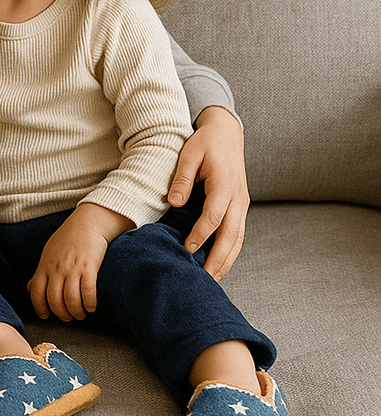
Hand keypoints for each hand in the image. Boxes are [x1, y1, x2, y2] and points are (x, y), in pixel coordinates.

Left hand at [28, 204, 131, 321]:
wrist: (88, 222)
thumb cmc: (68, 238)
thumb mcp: (49, 253)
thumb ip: (40, 272)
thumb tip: (30, 287)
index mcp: (45, 266)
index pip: (36, 293)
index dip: (40, 308)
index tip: (46, 316)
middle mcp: (57, 269)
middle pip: (55, 301)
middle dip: (61, 314)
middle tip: (68, 318)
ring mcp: (73, 268)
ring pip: (71, 300)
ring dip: (76, 312)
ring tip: (81, 314)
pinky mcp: (89, 267)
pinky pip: (88, 292)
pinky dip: (90, 304)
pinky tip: (92, 307)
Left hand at [168, 106, 248, 279]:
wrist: (227, 134)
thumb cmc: (205, 143)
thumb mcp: (189, 154)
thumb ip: (182, 178)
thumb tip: (174, 204)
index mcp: (225, 185)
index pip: (214, 216)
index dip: (201, 234)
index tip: (187, 249)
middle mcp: (238, 198)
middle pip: (231, 235)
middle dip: (218, 259)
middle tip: (204, 280)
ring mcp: (242, 204)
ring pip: (238, 239)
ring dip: (227, 261)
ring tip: (212, 281)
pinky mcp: (240, 207)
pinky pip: (237, 234)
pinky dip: (230, 252)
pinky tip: (219, 265)